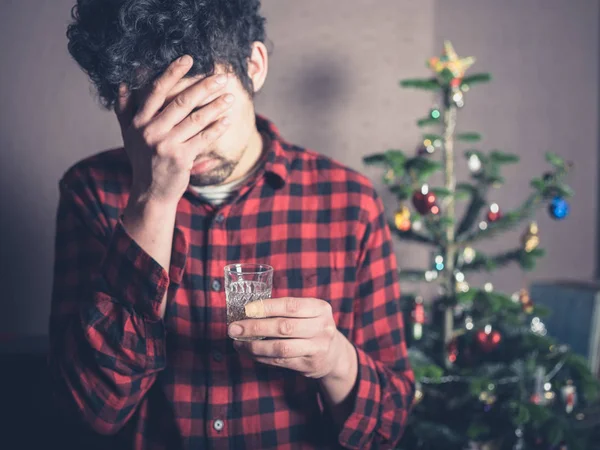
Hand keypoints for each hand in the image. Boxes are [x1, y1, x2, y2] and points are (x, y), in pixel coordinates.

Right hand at [115, 55, 234, 206]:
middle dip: (204, 87)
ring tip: (230, 96)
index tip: (189, 59)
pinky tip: (228, 119)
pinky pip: (203, 138)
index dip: (173, 72)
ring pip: (196, 119)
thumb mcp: (129, 134)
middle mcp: (149, 130)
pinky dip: (217, 128)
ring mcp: (165, 144)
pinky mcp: (180, 158)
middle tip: (222, 77)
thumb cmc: (143, 159)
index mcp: (137, 120)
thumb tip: (123, 83)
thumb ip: (125, 108)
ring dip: (216, 106)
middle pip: (181, 102)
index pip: (157, 90)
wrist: (150, 192)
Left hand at [228, 297, 348, 378]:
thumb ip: (286, 310)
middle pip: (284, 327)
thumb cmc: (312, 327)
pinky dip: (262, 357)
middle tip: (234, 328)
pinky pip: (280, 361)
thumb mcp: (309, 312)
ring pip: (281, 348)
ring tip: (238, 343)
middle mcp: (322, 328)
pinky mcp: (309, 365)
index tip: (246, 309)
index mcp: (320, 309)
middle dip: (255, 328)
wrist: (334, 354)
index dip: (267, 307)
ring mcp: (317, 348)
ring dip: (255, 346)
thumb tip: (249, 311)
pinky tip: (250, 352)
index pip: (291, 305)